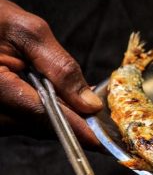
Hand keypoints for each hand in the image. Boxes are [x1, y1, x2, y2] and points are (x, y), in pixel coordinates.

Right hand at [0, 0, 102, 146]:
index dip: (79, 129)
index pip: (45, 116)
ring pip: (35, 126)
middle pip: (43, 126)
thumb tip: (89, 103)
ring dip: (60, 115)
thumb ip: (60, 67)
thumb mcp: (26, 32)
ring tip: (81, 102)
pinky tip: (56, 98)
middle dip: (75, 120)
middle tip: (105, 116)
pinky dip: (44, 111)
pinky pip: (24, 120)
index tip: (106, 142)